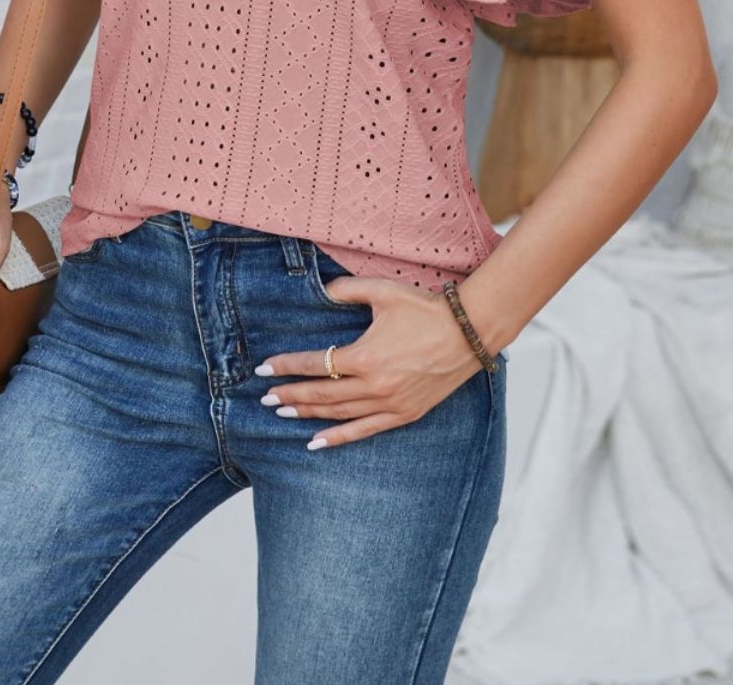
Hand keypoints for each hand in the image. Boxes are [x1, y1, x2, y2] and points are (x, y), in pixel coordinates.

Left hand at [254, 272, 489, 447]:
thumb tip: (322, 290)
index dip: (287, 367)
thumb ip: (347, 290)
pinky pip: (364, 431)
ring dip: (308, 416)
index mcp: (366, 356)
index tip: (264, 369)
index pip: (316, 364)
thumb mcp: (383, 291)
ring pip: (339, 414)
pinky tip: (317, 443)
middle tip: (265, 397)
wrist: (468, 332)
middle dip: (290, 395)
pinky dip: (339, 438)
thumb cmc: (426, 309)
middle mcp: (374, 386)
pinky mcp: (404, 414)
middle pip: (321, 394)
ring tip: (283, 414)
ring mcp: (390, 404)